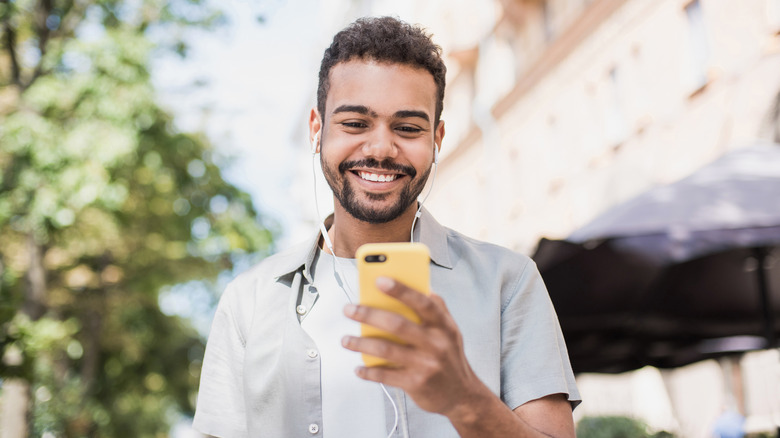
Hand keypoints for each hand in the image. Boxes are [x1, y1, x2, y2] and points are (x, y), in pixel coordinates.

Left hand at [341, 277, 483, 416]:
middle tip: (349, 309)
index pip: (422, 303)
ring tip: (346, 339)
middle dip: (369, 315)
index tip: (379, 280)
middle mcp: (436, 344)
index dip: (401, 290)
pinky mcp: (416, 384)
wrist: (462, 395)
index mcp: (444, 326)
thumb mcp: (450, 331)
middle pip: (397, 324)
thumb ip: (437, 308)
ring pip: (386, 350)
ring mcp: (426, 365)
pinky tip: (359, 368)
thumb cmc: (450, 357)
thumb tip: (420, 285)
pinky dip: (368, 372)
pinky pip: (385, 375)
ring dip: (361, 343)